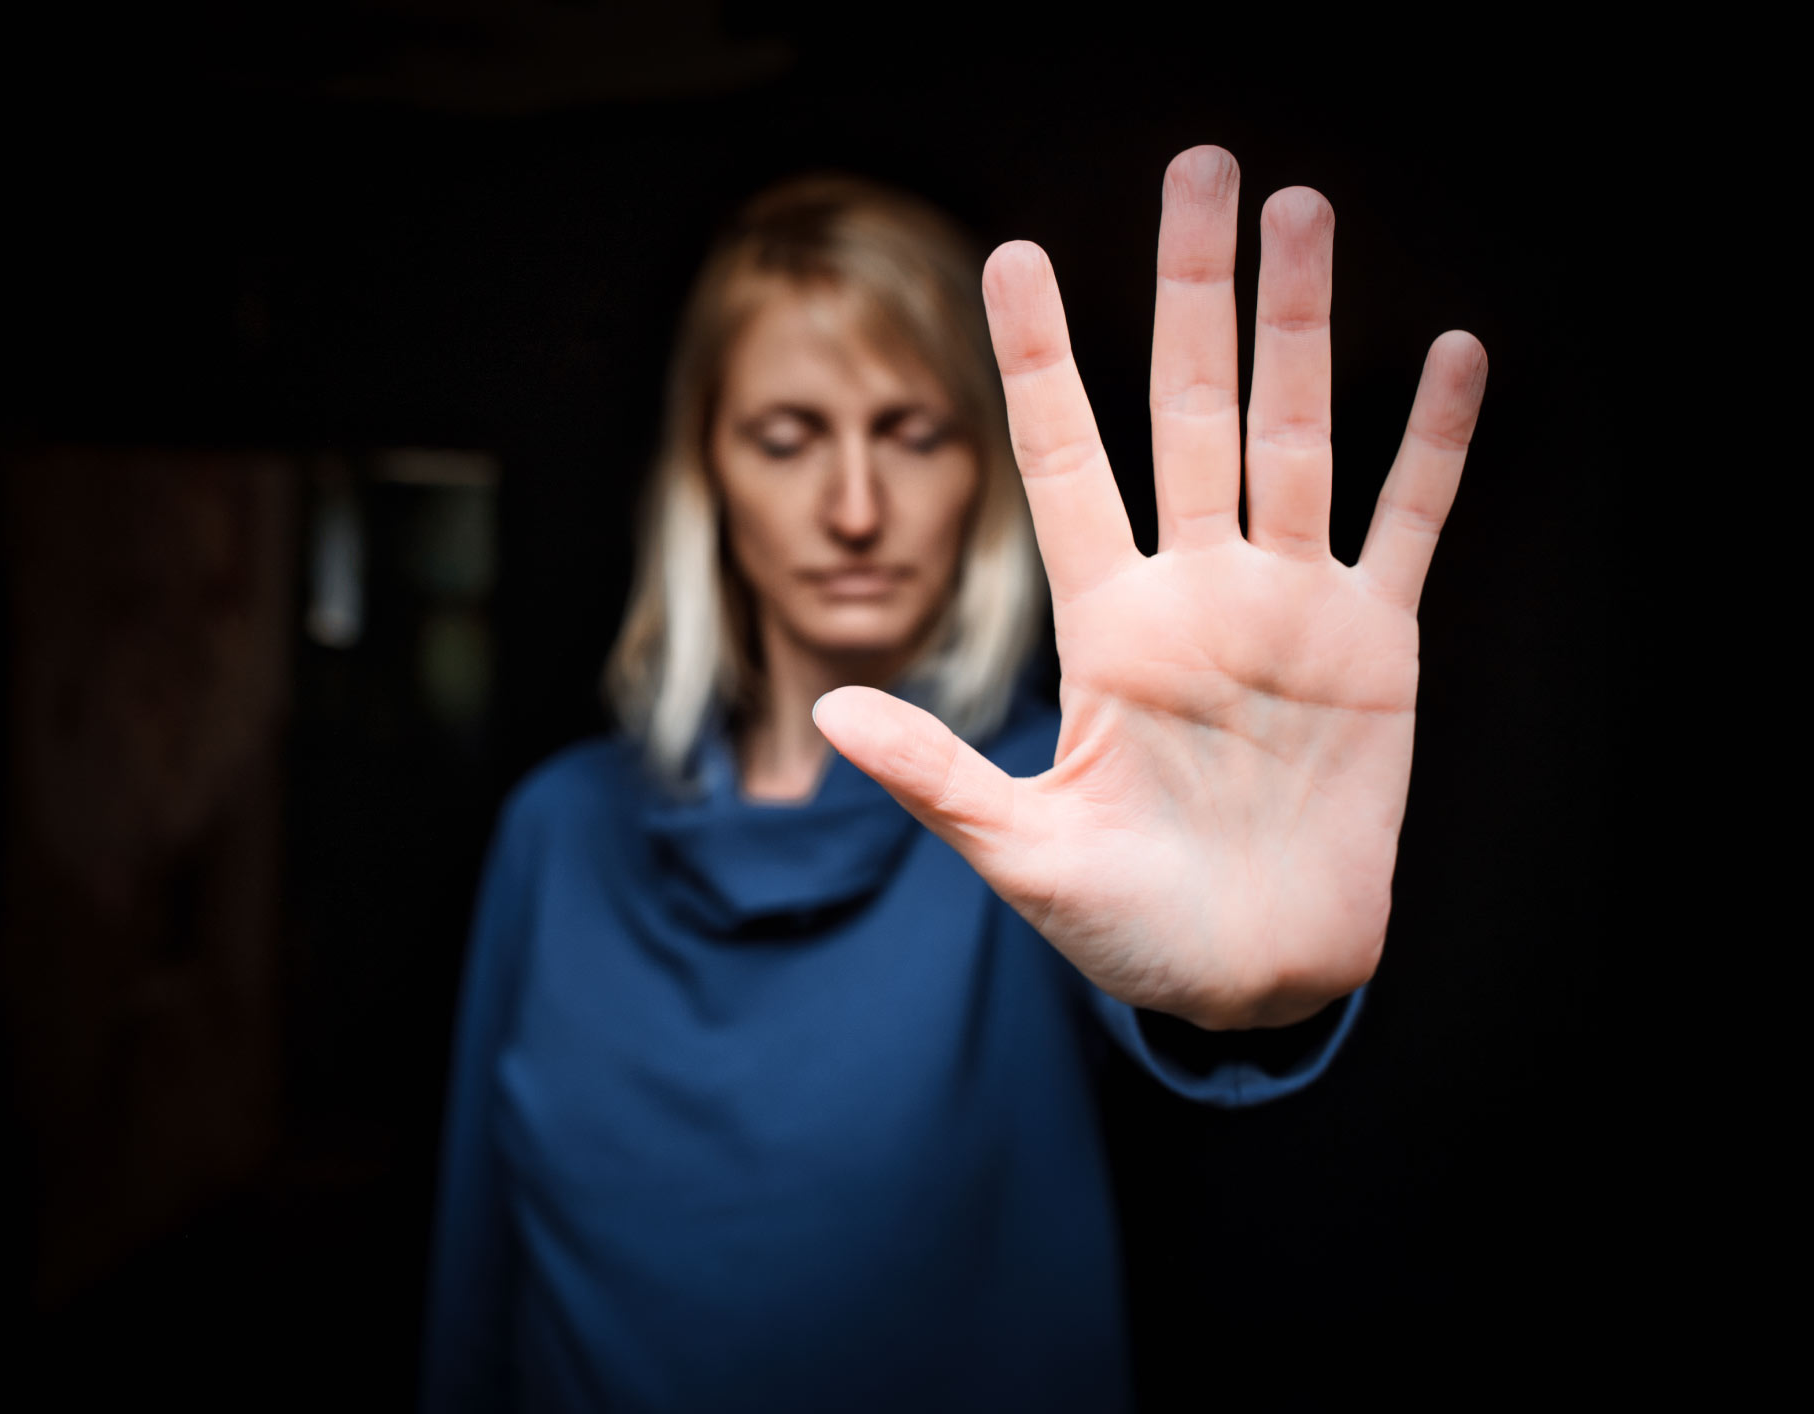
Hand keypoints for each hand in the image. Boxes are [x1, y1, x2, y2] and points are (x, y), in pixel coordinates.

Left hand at [813, 146, 1486, 1029]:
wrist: (1251, 978)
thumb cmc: (1128, 926)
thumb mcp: (1026, 857)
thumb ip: (941, 781)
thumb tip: (832, 715)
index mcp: (1107, 626)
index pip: (1064, 462)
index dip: (1041, 360)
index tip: (1014, 256)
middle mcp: (1195, 591)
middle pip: (1188, 411)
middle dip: (1193, 291)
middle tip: (1200, 168)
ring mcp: (1286, 609)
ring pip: (1295, 437)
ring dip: (1300, 330)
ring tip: (1301, 211)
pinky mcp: (1372, 648)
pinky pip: (1405, 525)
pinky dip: (1431, 447)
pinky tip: (1449, 355)